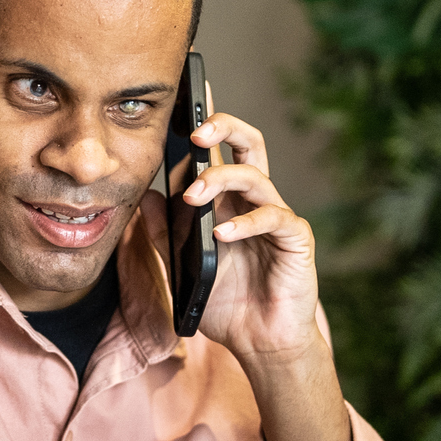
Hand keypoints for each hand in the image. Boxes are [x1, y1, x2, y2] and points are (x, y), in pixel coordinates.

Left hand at [178, 111, 321, 363]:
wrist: (260, 342)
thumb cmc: (227, 303)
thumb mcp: (185, 267)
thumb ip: (165, 233)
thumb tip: (145, 197)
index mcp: (229, 201)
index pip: (219, 151)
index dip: (207, 123)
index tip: (187, 97)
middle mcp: (254, 201)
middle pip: (248, 144)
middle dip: (223, 128)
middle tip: (195, 133)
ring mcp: (277, 217)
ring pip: (256, 175)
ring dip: (220, 179)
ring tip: (193, 196)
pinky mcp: (295, 238)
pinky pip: (274, 217)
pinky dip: (246, 222)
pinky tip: (224, 233)